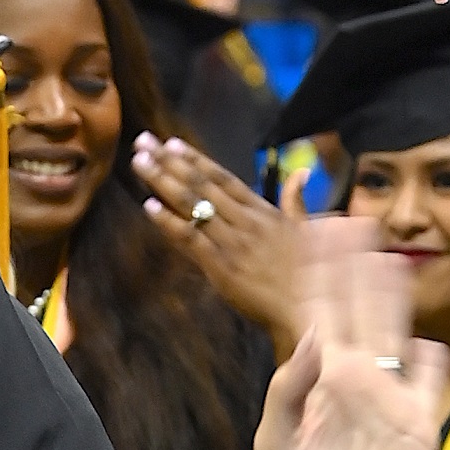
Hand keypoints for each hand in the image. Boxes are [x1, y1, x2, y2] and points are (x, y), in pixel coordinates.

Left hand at [132, 131, 300, 356]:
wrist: (311, 308)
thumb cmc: (310, 274)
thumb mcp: (306, 231)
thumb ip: (296, 201)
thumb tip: (301, 175)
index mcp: (263, 211)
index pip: (222, 178)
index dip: (195, 159)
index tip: (172, 143)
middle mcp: (244, 220)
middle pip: (201, 184)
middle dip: (169, 161)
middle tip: (143, 142)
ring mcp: (232, 242)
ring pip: (192, 204)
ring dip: (162, 181)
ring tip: (139, 162)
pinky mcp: (222, 267)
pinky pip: (191, 239)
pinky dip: (168, 222)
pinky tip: (148, 206)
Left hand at [255, 219, 448, 449]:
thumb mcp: (275, 443)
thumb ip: (287, 388)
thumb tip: (310, 333)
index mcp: (316, 379)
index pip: (317, 311)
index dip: (316, 272)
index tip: (312, 230)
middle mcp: (353, 379)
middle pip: (358, 308)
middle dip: (354, 266)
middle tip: (351, 220)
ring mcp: (388, 397)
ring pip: (396, 330)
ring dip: (394, 294)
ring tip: (389, 256)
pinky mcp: (418, 423)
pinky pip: (430, 377)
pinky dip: (431, 357)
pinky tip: (425, 342)